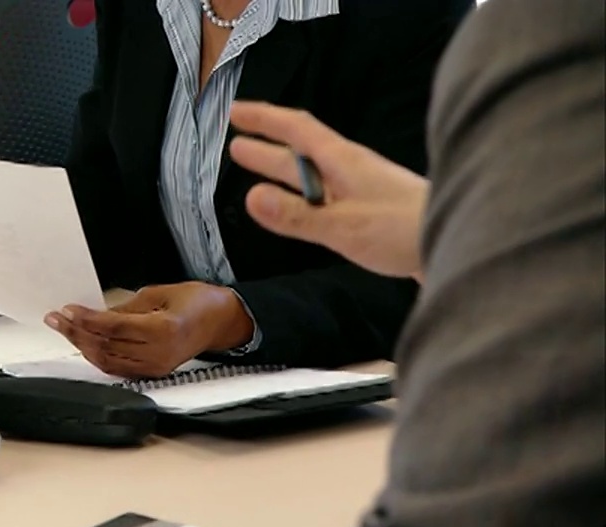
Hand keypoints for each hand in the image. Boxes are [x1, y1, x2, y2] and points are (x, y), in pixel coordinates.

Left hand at [44, 282, 253, 378]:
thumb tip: (96, 316)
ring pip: (107, 361)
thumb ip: (127, 308)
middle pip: (106, 346)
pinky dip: (97, 356)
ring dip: (82, 345)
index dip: (87, 320)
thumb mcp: (160, 293)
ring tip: (64, 329)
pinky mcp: (153, 372)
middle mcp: (158, 353)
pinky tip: (84, 343)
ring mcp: (156, 366)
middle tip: (56, 318)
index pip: (114, 328)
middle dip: (76, 332)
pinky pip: (117, 368)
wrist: (221, 322)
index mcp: (163, 330)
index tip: (67, 310)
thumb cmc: (197, 302)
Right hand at [228, 102, 427, 278]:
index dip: (265, 119)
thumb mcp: (342, 225)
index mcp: (342, 161)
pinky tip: (304, 210)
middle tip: (235, 146)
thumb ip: (296, 215)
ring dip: (284, 176)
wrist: (461, 243)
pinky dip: (305, 199)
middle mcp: (350, 170)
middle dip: (267, 149)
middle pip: (301, 154)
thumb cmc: (403, 231)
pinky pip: (328, 198)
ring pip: (314, 177)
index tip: (236, 112)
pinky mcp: (373, 213)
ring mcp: (363, 191)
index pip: (296, 129)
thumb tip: (249, 197)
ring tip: (257, 178)